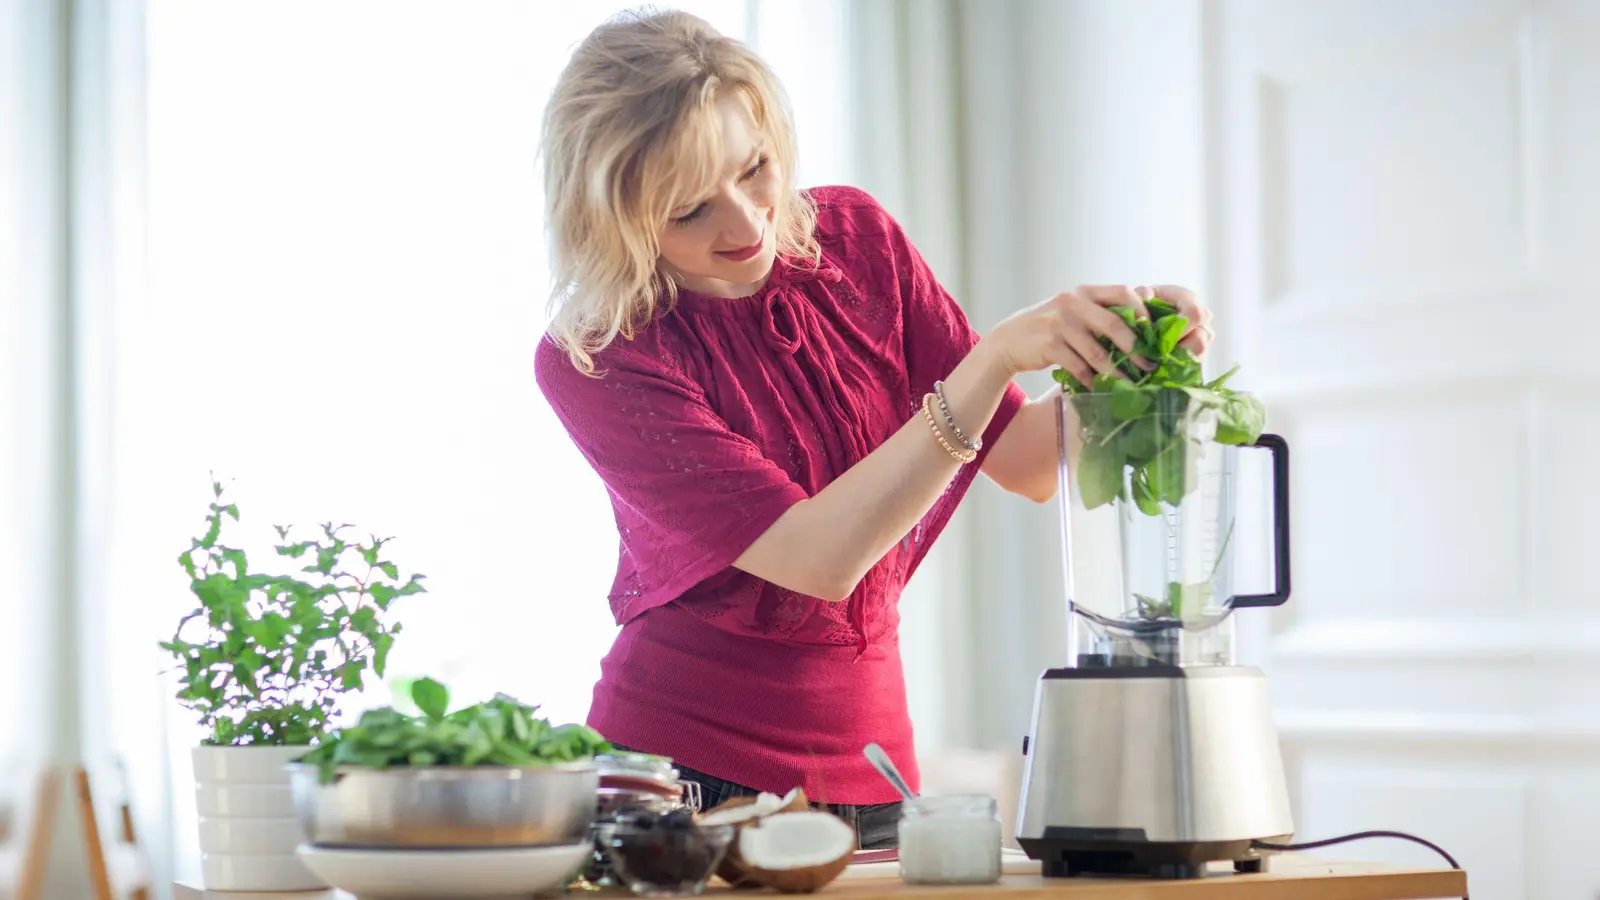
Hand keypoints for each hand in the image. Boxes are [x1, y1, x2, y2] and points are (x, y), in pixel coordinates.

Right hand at [981, 284, 1212, 382]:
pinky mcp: (1049, 345)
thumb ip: (1101, 313)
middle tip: (1150, 365)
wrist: (1010, 340)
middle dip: (1135, 348)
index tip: (1155, 333)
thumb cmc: (1050, 327)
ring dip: (1117, 372)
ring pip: (1097, 351)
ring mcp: (1060, 323)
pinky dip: (1092, 381)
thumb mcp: (1074, 311)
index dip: (1143, 311)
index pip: (1123, 292)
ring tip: (1131, 385)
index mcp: (1085, 292)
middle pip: (1114, 324)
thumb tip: (1142, 330)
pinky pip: (1079, 367)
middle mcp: (1073, 303)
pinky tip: (1102, 389)